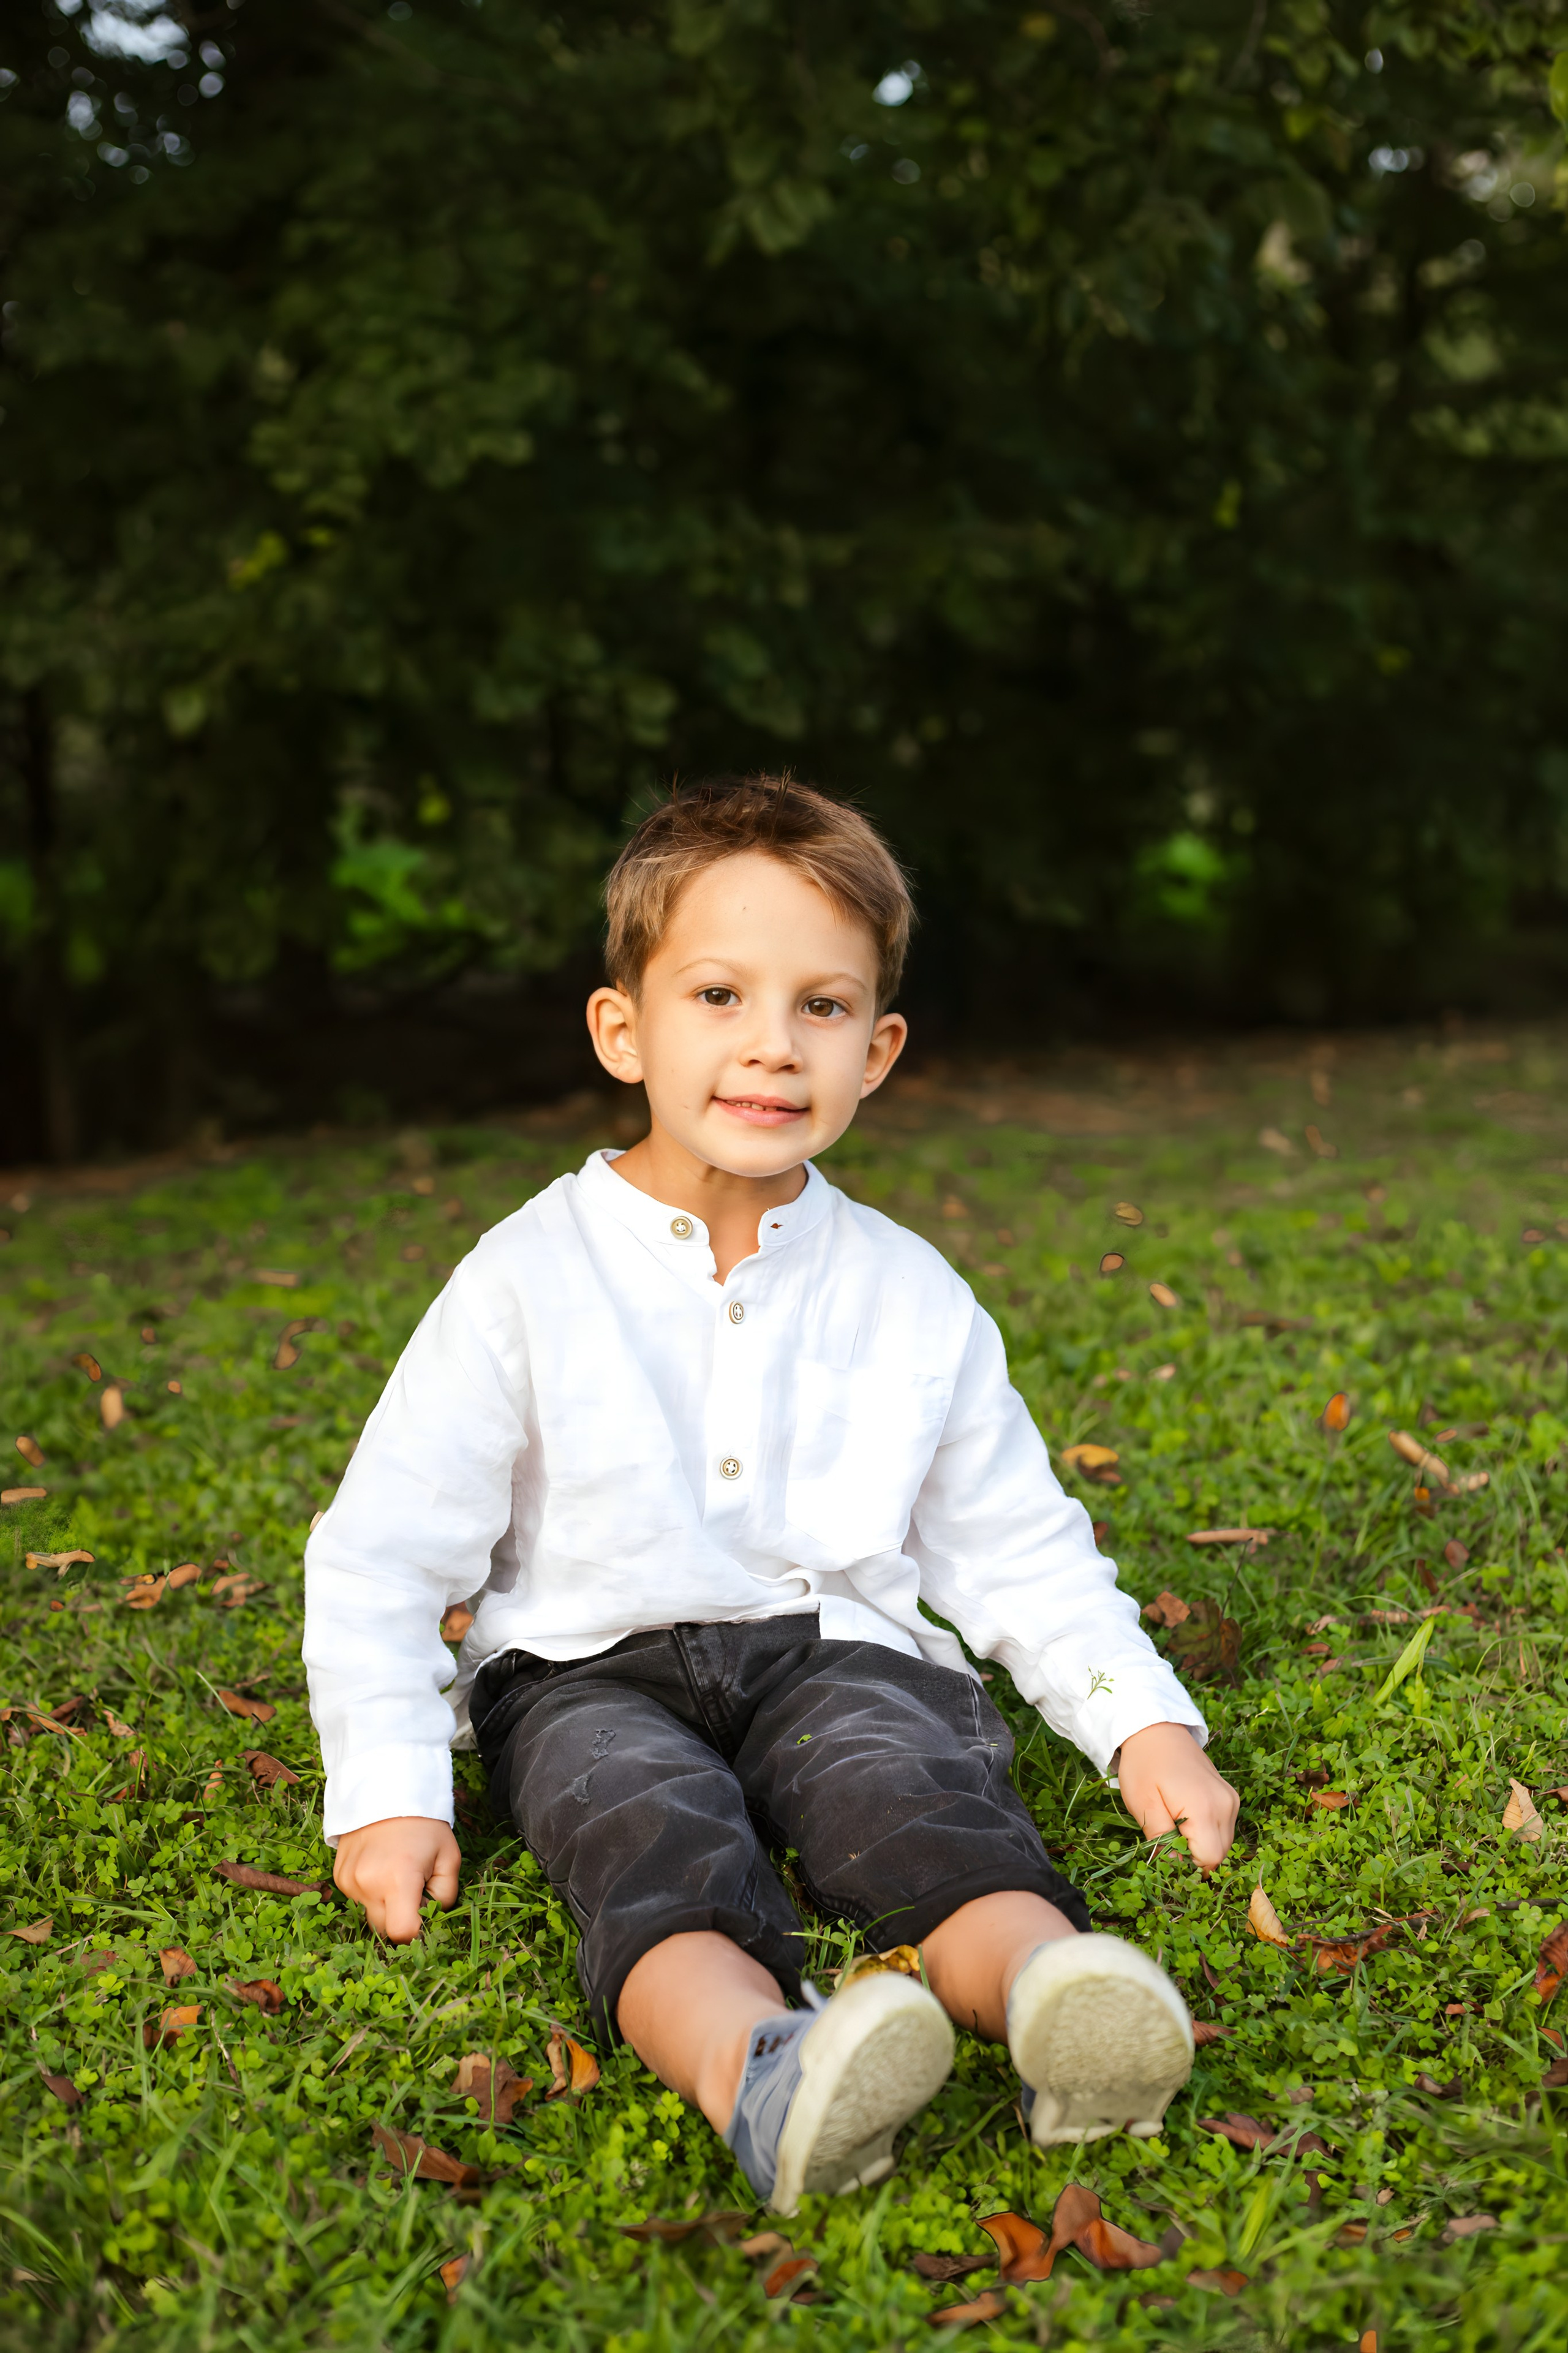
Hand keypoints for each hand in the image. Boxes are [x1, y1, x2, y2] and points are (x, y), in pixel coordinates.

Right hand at [333, 1814, 460, 1940]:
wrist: (388, 1791)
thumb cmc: (424, 1826)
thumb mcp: (449, 1858)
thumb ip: (445, 1896)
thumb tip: (429, 1917)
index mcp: (399, 1879)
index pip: (402, 1933)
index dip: (417, 1932)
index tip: (424, 1914)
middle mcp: (368, 1884)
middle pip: (385, 1929)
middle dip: (401, 1918)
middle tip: (413, 1891)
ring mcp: (349, 1881)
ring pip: (370, 1915)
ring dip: (385, 1905)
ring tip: (396, 1875)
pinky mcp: (339, 1877)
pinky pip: (358, 1900)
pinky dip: (371, 1893)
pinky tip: (381, 1869)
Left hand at [1117, 1722, 1238, 1872]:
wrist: (1155, 1729)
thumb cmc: (1144, 1766)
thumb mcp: (1143, 1805)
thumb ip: (1161, 1841)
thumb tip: (1174, 1868)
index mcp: (1204, 1808)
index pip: (1209, 1859)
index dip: (1187, 1865)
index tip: (1166, 1854)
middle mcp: (1226, 1805)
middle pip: (1219, 1854)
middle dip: (1194, 1857)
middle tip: (1167, 1841)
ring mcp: (1231, 1799)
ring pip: (1223, 1843)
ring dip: (1201, 1845)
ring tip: (1174, 1826)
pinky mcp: (1230, 1796)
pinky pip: (1224, 1827)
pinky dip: (1207, 1832)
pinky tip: (1186, 1818)